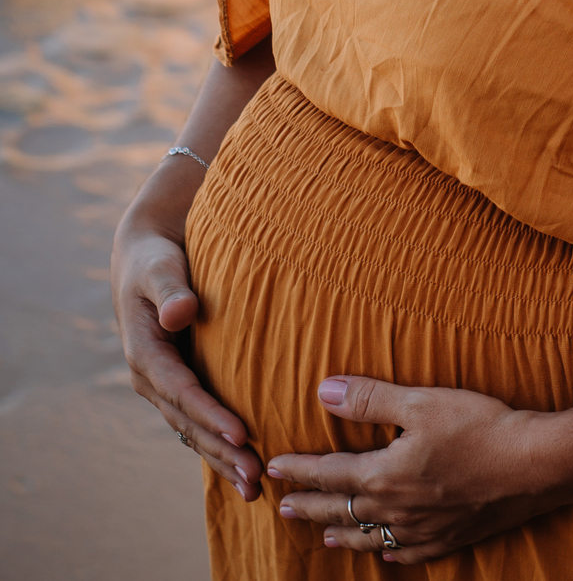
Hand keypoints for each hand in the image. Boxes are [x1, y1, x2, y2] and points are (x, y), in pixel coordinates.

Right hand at [112, 209, 262, 500]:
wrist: (146, 256)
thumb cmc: (157, 259)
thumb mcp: (160, 268)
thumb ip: (171, 290)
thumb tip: (179, 315)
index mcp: (145, 352)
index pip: (181, 390)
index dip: (210, 414)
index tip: (242, 433)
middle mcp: (152, 378)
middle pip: (189, 422)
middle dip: (221, 450)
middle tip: (255, 476)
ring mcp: (165, 385)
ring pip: (193, 430)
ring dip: (221, 458)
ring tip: (254, 487)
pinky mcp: (179, 383)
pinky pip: (198, 421)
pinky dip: (219, 444)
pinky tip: (243, 466)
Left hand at [267, 376, 552, 562]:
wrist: (534, 465)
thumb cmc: (479, 427)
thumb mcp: (421, 402)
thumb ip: (370, 399)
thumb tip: (324, 392)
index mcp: (385, 476)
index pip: (329, 474)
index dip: (299, 471)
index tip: (274, 468)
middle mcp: (397, 509)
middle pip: (342, 512)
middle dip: (310, 507)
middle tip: (283, 508)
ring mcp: (424, 529)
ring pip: (371, 538)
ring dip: (343, 535)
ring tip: (324, 537)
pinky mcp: (451, 537)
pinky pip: (410, 553)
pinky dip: (391, 553)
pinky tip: (387, 553)